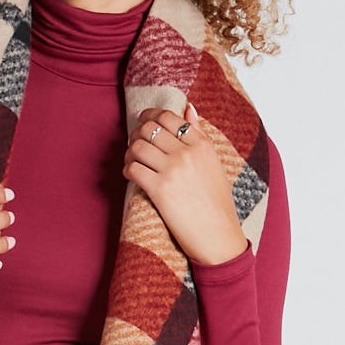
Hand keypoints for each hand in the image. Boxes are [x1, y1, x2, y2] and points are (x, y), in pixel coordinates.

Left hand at [121, 103, 247, 267]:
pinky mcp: (160, 190)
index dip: (150, 116)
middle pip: (149, 129)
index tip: (143, 122)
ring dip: (129, 152)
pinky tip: (130, 175)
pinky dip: (127, 169)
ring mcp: (173, 170)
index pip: (168, 117)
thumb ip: (199, 134)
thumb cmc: (216, 203)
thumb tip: (188, 107)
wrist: (218, 236)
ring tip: (132, 161)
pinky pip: (133, 168)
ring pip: (138, 146)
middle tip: (134, 143)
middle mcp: (187, 153)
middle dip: (136, 134)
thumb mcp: (214, 163)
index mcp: (202, 144)